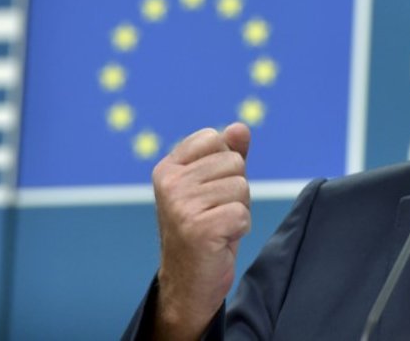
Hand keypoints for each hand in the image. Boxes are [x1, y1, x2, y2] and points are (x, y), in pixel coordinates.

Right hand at [151, 123, 251, 340]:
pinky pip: (242, 213)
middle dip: (235, 190)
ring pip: (241, 187)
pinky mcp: (198, 228)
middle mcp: (169, 183)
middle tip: (216, 214)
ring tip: (218, 226)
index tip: (210, 191)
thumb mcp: (215, 186)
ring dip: (238, 210)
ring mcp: (181, 206)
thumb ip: (228, 154)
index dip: (225, 166)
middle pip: (234, 163)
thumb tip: (241, 127)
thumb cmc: (205, 228)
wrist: (189, 283)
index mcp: (168, 168)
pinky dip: (239, 229)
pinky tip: (220, 241)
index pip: (215, 139)